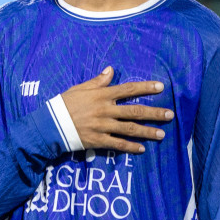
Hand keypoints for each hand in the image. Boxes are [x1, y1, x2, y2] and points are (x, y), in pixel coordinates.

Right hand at [58, 66, 173, 153]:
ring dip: (147, 132)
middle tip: (169, 115)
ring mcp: (103, 126)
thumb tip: (111, 70)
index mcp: (101, 95)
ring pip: (130, 129)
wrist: (49, 124)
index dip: (145, 87)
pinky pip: (117, 144)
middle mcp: (105, 110)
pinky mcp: (98, 140)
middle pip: (135, 111)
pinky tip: (141, 149)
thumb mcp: (79, 88)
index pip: (128, 89)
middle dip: (154, 113)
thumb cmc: (63, 104)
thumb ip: (97, 81)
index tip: (161, 87)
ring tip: (161, 134)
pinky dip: (130, 147)